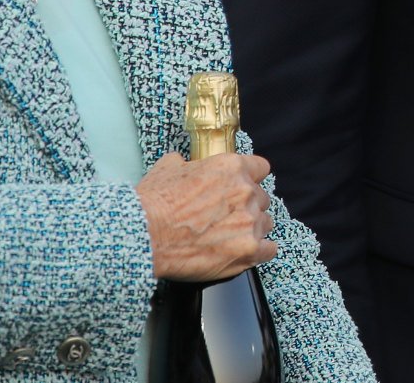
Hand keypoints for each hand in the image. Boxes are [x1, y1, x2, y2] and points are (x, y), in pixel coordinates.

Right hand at [135, 152, 277, 281]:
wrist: (143, 237)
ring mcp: (249, 222)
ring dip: (252, 228)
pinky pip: (269, 250)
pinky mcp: (248, 250)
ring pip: (265, 223)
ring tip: (230, 237)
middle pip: (261, 198)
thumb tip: (184, 162)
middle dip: (247, 206)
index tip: (242, 187)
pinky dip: (260, 251)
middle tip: (227, 217)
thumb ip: (186, 163)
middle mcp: (246, 192)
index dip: (250, 178)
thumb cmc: (152, 204)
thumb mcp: (167, 168)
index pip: (260, 168)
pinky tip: (246, 252)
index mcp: (232, 168)